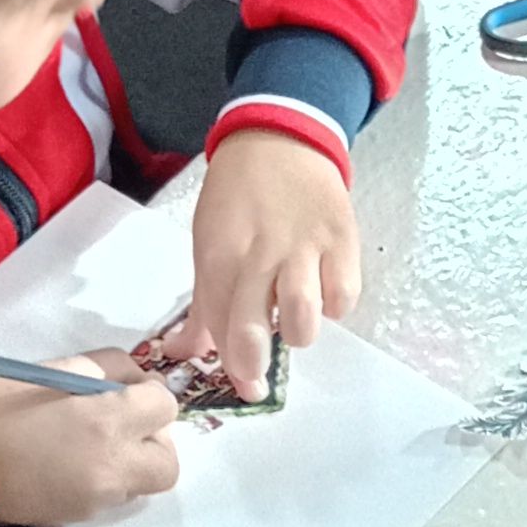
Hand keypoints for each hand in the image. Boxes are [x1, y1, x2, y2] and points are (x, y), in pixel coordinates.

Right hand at [0, 351, 177, 524]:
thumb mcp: (53, 368)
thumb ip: (105, 370)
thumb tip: (133, 379)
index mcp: (106, 421)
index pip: (164, 408)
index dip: (148, 396)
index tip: (126, 392)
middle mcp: (112, 466)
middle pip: (167, 461)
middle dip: (153, 440)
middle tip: (122, 423)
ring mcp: (97, 498)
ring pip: (141, 482)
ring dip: (129, 460)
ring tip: (89, 441)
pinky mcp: (79, 517)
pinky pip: (111, 496)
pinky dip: (103, 478)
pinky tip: (69, 461)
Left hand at [176, 130, 362, 395]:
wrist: (279, 139)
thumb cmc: (238, 197)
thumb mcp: (209, 242)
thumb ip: (203, 303)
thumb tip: (183, 353)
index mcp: (220, 254)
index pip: (219, 322)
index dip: (229, 363)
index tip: (240, 386)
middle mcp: (260, 254)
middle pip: (254, 328)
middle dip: (254, 365)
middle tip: (259, 381)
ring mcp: (304, 248)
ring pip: (304, 318)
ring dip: (298, 332)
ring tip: (293, 319)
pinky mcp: (342, 240)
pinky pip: (344, 297)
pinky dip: (335, 305)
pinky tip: (324, 292)